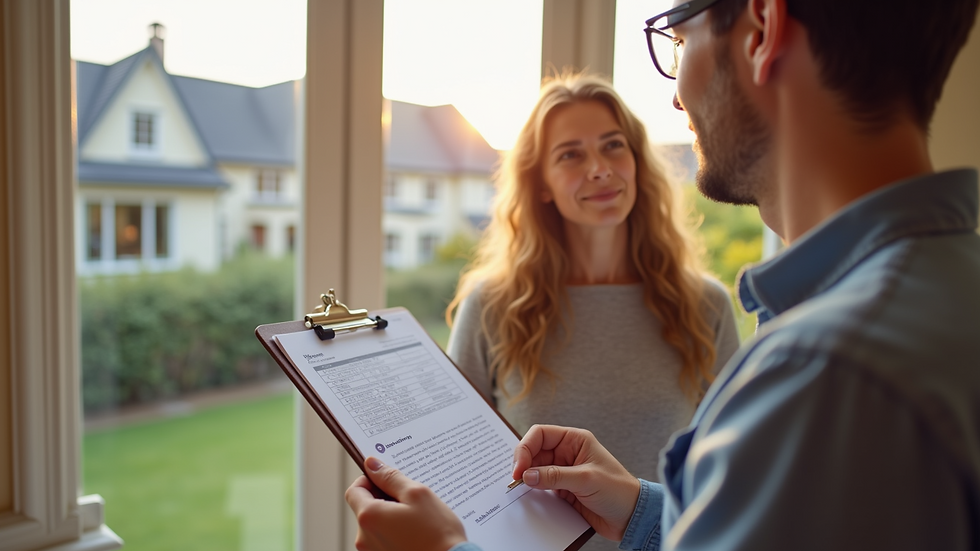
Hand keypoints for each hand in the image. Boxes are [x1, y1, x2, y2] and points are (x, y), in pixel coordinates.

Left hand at [345, 456, 466, 550]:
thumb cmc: (437, 533)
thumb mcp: (416, 494)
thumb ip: (391, 477)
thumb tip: (372, 464)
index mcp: (369, 517)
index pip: (354, 490)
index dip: (370, 480)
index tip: (387, 480)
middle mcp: (364, 538)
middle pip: (365, 508)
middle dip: (384, 499)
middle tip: (410, 501)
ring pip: (376, 523)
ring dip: (391, 516)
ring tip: (417, 519)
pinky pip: (384, 538)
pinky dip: (396, 531)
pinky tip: (415, 532)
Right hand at [513, 425, 640, 540]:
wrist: (631, 517)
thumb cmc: (618, 491)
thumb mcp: (586, 479)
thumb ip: (555, 476)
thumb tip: (527, 475)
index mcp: (575, 440)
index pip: (541, 435)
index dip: (525, 448)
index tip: (519, 468)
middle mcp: (567, 452)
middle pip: (534, 451)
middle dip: (523, 464)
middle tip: (516, 480)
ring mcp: (564, 471)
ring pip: (535, 469)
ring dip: (527, 478)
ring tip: (520, 489)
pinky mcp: (563, 488)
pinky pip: (541, 485)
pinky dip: (533, 490)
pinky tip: (530, 496)